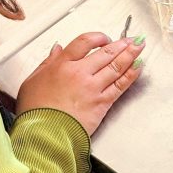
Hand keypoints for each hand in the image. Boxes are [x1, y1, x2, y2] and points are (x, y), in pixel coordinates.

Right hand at [16, 32, 144, 136]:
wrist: (44, 135)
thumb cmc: (35, 111)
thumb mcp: (32, 81)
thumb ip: (47, 63)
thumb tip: (57, 49)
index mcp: (62, 65)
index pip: (84, 42)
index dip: (98, 37)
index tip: (104, 38)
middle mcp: (80, 73)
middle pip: (106, 53)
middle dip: (121, 44)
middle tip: (131, 39)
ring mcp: (93, 88)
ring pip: (116, 66)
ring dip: (131, 54)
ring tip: (140, 46)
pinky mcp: (102, 103)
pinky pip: (120, 85)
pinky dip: (131, 74)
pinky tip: (138, 67)